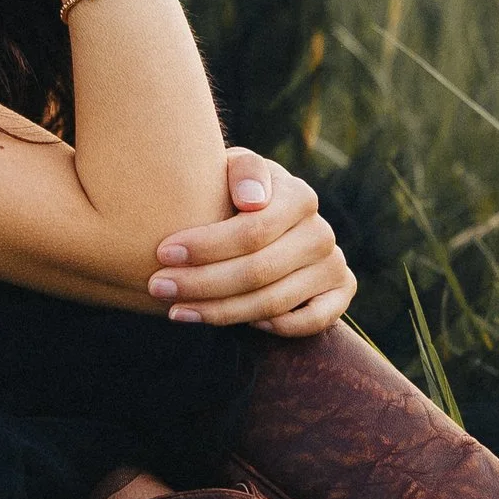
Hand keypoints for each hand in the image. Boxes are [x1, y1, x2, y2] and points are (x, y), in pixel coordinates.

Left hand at [150, 149, 356, 335]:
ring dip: (220, 311)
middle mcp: (321, 232)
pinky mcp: (340, 292)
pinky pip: (311, 322)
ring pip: (274, 302)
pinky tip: (238, 326)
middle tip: (158, 287)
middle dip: (202, 283)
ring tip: (176, 310)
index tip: (162, 253)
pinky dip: (275, 328)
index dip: (206, 246)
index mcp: (299, 196)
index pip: (252, 231)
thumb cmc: (236, 193)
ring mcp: (333, 264)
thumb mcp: (233, 170)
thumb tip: (251, 200)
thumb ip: (242, 170)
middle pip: (258, 271)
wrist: (265, 219)